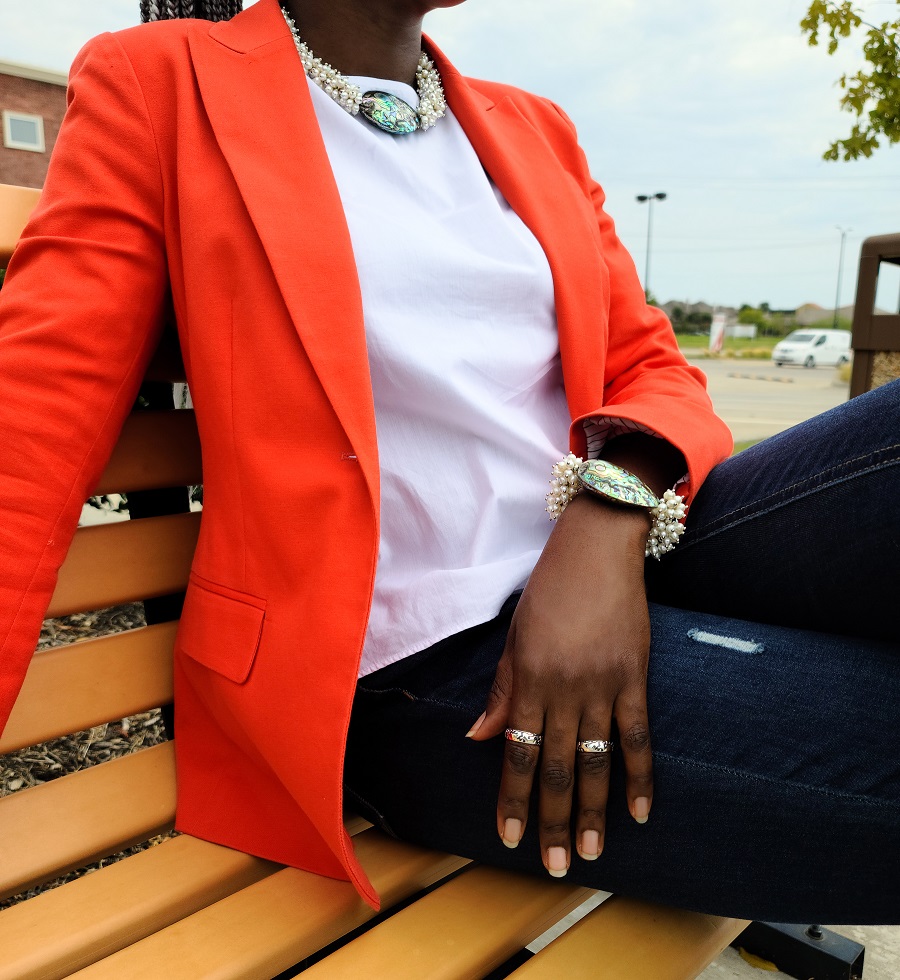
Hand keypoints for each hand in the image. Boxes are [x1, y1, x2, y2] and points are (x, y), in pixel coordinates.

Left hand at [467, 493, 653, 876]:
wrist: (597, 547)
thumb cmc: (549, 588)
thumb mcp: (515, 635)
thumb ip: (502, 690)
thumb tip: (480, 738)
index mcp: (527, 677)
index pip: (515, 752)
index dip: (511, 798)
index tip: (508, 838)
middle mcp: (563, 688)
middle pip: (554, 766)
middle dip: (551, 819)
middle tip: (555, 865)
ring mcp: (603, 684)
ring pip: (595, 760)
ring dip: (592, 810)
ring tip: (591, 852)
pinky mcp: (634, 676)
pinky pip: (638, 735)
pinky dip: (639, 775)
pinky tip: (639, 812)